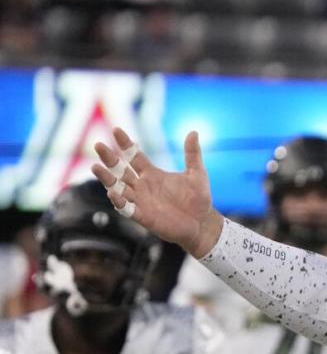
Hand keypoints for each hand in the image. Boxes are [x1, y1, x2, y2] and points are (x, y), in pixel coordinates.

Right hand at [91, 127, 223, 258]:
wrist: (202, 224)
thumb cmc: (199, 199)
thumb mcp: (197, 174)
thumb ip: (192, 154)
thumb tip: (193, 132)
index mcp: (152, 173)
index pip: (133, 156)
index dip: (125, 144)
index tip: (116, 130)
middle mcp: (142, 186)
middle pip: (120, 170)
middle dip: (109, 158)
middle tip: (98, 145)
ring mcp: (141, 201)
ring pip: (117, 188)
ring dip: (107, 179)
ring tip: (96, 167)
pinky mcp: (143, 216)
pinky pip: (126, 209)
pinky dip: (119, 202)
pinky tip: (113, 193)